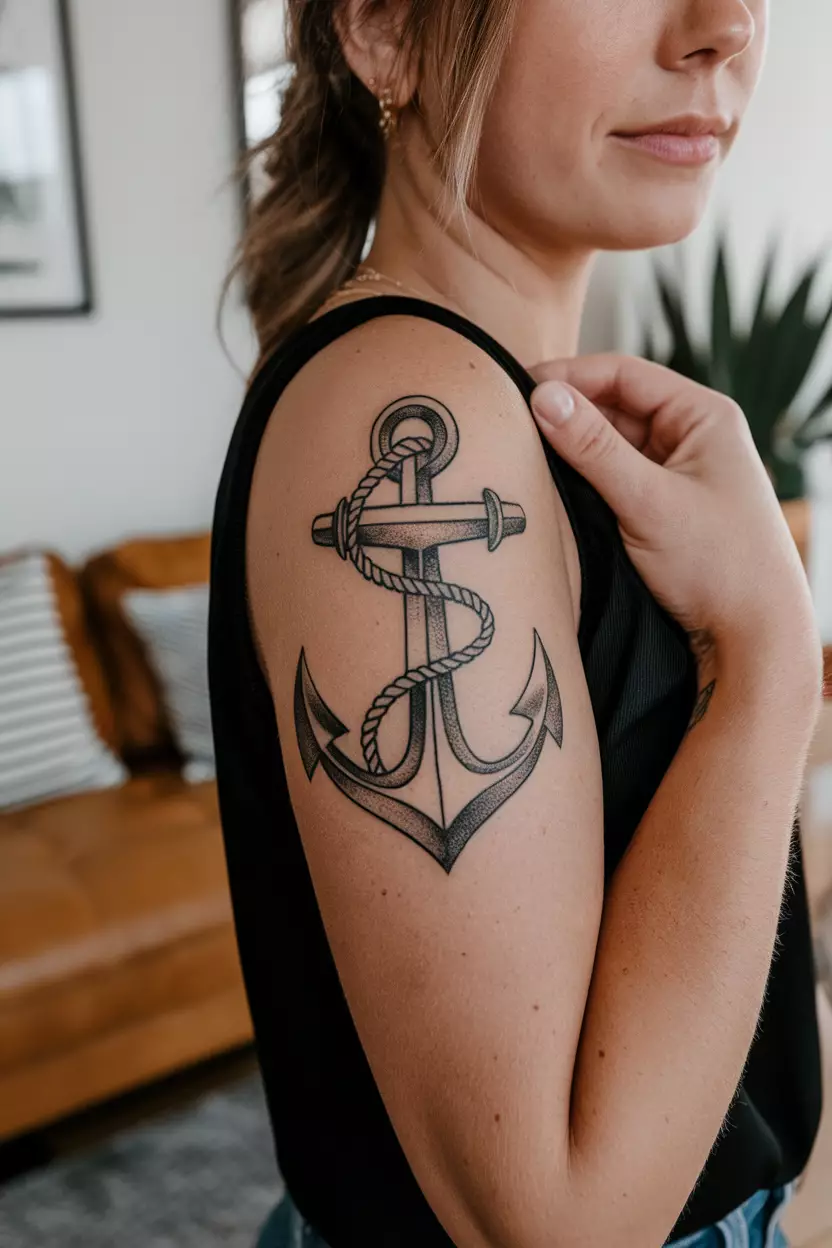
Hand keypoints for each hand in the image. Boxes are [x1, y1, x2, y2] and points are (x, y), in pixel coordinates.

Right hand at [529, 354, 819, 675]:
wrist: (753, 637)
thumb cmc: (720, 565)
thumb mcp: (647, 501)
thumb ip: (593, 448)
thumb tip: (541, 398)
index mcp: (703, 416)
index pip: (623, 374)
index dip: (568, 378)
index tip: (517, 390)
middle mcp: (693, 437)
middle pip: (614, 407)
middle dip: (566, 416)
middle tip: (512, 428)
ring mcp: (679, 473)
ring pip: (611, 446)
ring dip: (572, 451)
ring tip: (525, 458)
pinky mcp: (664, 507)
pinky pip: (615, 479)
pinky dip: (585, 481)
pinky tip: (554, 491)